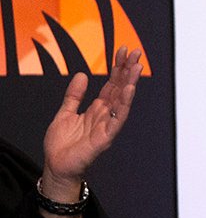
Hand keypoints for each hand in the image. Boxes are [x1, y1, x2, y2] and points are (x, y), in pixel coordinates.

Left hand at [41, 47, 141, 200]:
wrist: (57, 166)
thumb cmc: (62, 144)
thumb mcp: (65, 113)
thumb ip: (74, 95)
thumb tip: (82, 74)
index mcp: (97, 109)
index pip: (112, 84)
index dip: (118, 67)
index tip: (123, 50)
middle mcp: (106, 115)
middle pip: (120, 88)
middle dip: (128, 70)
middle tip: (136, 52)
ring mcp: (108, 125)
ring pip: (123, 100)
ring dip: (131, 83)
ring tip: (137, 66)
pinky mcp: (106, 137)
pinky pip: (118, 118)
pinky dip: (125, 104)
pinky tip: (129, 90)